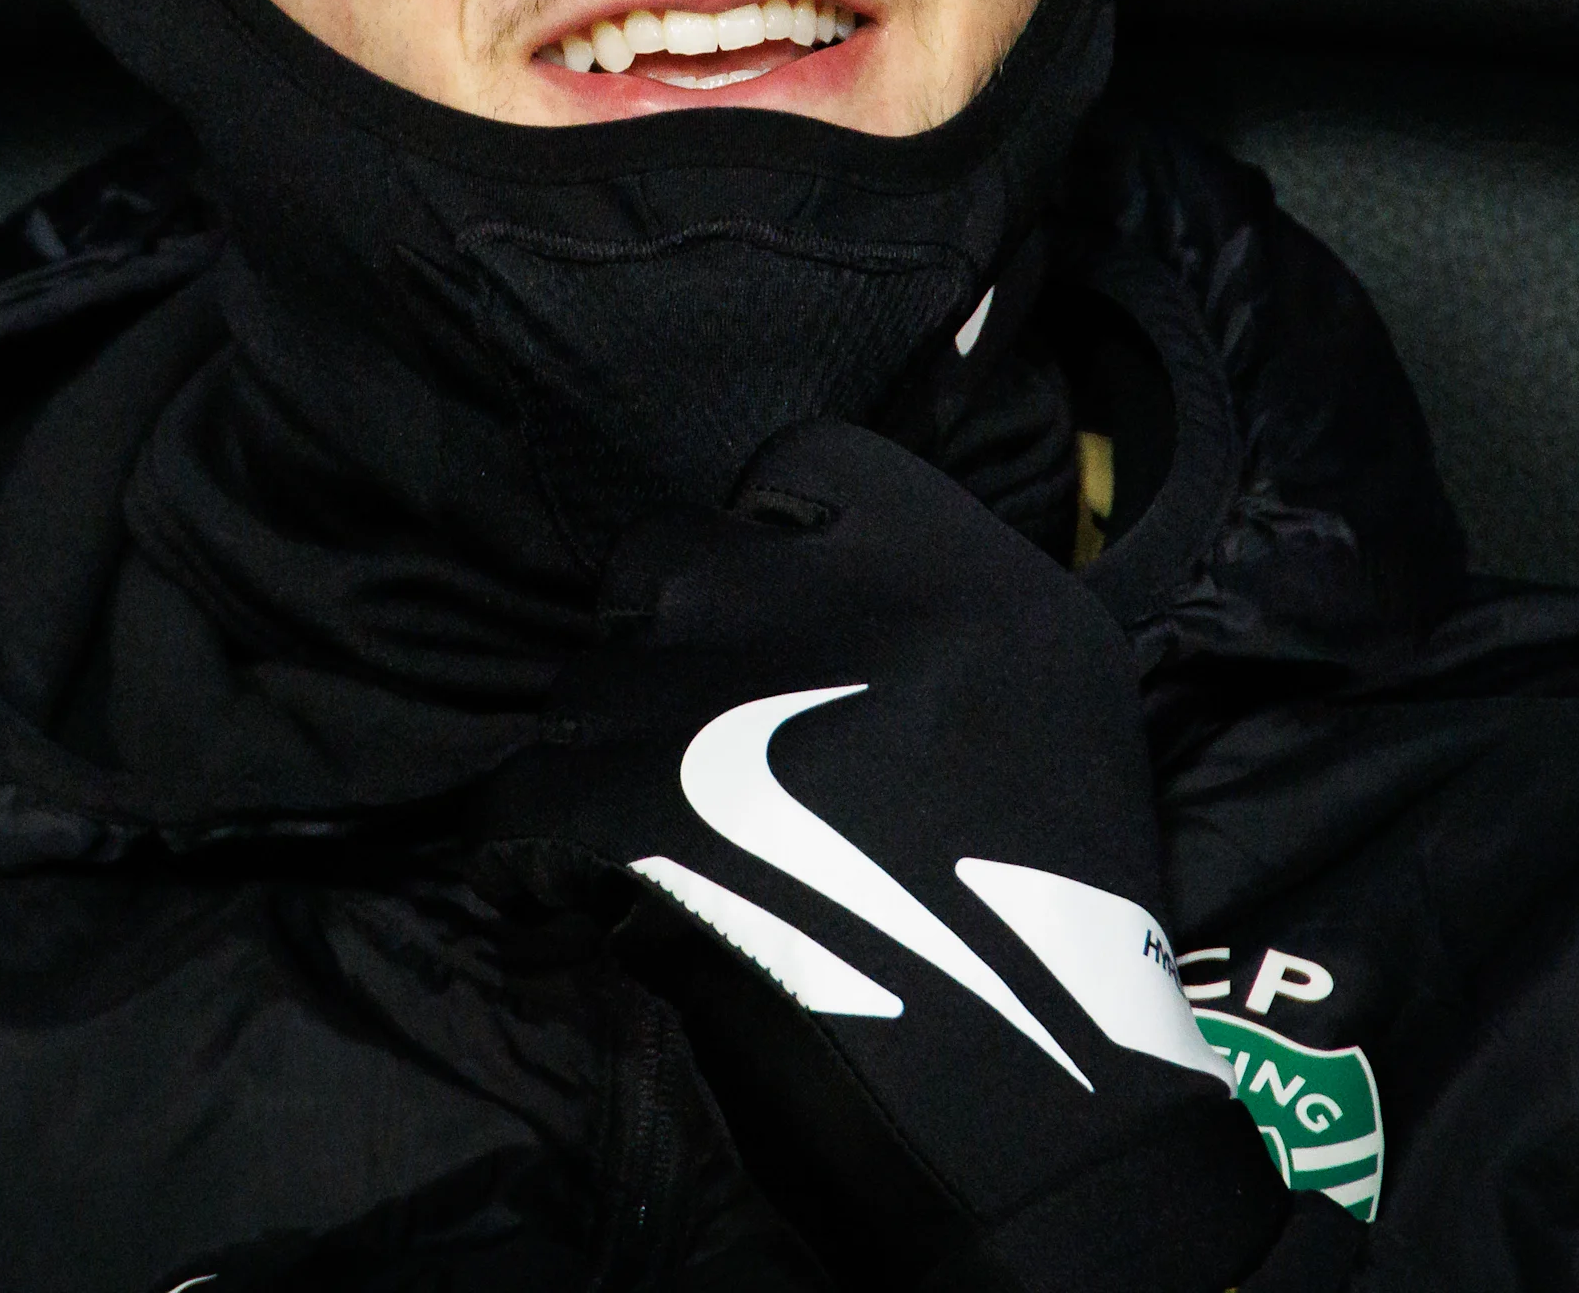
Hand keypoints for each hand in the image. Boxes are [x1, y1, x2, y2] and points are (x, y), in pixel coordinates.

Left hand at [474, 420, 1360, 1290]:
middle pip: (667, 558)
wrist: (1032, 1115)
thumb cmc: (1052, 914)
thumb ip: (936, 594)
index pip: (799, 464)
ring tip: (674, 852)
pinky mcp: (639, 816)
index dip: (764, 537)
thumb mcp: (1054, 698)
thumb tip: (791, 543)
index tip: (767, 617)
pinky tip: (601, 905)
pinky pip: (524, 796)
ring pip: (585, 682)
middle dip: (666, 648)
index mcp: (966, 569)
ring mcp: (730, 701)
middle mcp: (841, 605)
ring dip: (608, 759)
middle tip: (704, 750)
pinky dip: (546, 856)